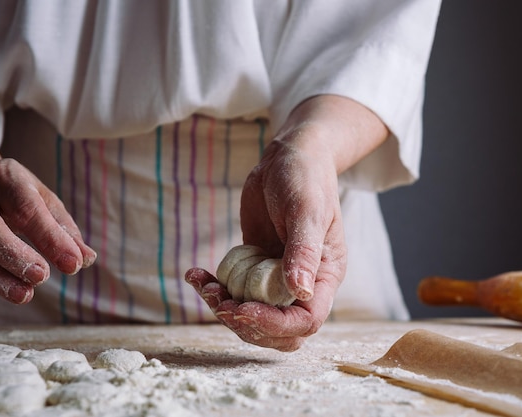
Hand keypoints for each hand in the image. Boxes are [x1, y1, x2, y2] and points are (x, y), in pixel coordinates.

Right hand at [0, 153, 95, 312]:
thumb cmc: (15, 193)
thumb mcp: (41, 200)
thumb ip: (63, 228)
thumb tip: (86, 259)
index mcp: (7, 181)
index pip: (28, 209)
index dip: (50, 238)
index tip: (73, 264)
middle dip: (15, 256)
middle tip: (41, 277)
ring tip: (23, 295)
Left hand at [186, 130, 346, 350]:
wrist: (288, 157)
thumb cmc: (306, 178)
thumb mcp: (307, 211)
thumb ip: (304, 251)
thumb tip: (300, 292)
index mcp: (324, 275)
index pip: (306, 321)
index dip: (274, 324)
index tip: (243, 309)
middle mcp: (303, 283)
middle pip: (280, 331)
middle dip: (247, 325)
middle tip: (220, 302)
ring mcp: (277, 277)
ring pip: (253, 315)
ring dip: (225, 308)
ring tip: (205, 284)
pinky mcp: (255, 267)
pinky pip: (235, 291)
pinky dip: (214, 288)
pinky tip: (197, 273)